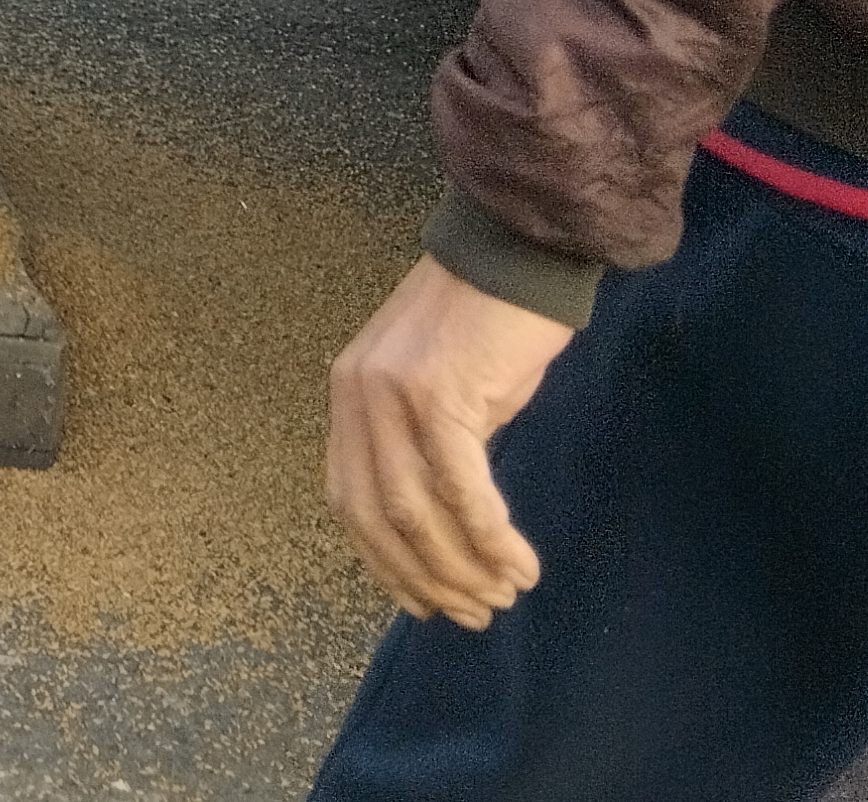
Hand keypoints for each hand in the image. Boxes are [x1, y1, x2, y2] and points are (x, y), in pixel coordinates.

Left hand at [326, 254, 573, 628]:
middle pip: (377, 518)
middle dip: (427, 578)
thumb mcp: (438, 393)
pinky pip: (462, 489)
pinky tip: (519, 564)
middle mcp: (355, 395)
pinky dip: (491, 537)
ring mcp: (391, 394)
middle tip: (476, 613)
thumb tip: (441, 534)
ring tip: (505, 593)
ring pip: (417, 513)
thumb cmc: (487, 327)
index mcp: (348, 396)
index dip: (384, 564)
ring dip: (463, 567)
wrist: (518, 254)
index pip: (348, 501)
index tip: (424, 604)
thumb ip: (423, 450)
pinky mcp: (440, 394)